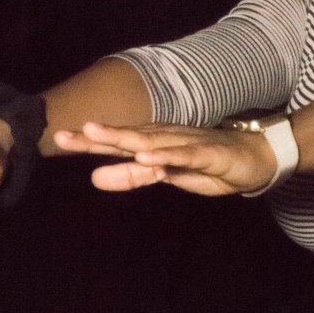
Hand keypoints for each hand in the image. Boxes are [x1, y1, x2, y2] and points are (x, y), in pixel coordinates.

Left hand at [53, 122, 277, 196]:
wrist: (255, 159)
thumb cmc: (207, 166)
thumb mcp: (166, 176)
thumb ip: (132, 176)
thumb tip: (94, 178)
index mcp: (153, 143)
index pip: (116, 143)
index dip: (88, 142)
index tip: (58, 139)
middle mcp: (166, 138)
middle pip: (128, 137)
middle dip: (97, 136)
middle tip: (66, 135)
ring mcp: (187, 143)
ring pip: (152, 141)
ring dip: (124, 137)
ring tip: (97, 134)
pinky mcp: (209, 153)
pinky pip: (185, 154)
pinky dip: (166, 155)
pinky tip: (147, 157)